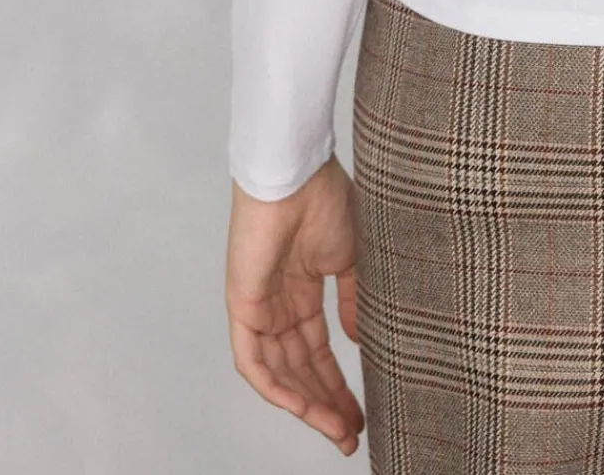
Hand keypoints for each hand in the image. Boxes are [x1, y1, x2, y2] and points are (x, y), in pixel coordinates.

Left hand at [225, 153, 364, 455]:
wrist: (297, 172)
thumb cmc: (325, 198)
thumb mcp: (350, 258)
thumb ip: (354, 301)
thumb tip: (361, 342)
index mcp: (304, 290)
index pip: (319, 350)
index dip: (339, 383)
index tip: (361, 412)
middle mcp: (280, 304)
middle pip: (301, 369)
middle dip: (327, 403)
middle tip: (351, 432)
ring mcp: (259, 307)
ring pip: (280, 372)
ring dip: (307, 403)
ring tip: (337, 428)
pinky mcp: (242, 305)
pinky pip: (252, 361)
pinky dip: (275, 387)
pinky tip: (301, 406)